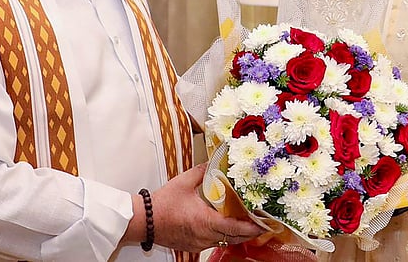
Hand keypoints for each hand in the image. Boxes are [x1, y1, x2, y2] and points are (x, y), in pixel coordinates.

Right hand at [150, 163, 264, 251]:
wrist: (144, 221)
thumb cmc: (162, 204)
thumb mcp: (184, 182)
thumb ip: (202, 171)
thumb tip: (213, 161)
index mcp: (204, 221)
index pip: (234, 227)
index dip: (251, 227)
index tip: (263, 223)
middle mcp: (204, 236)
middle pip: (233, 238)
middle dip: (249, 232)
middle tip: (261, 224)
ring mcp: (199, 243)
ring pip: (224, 242)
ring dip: (237, 235)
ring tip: (248, 225)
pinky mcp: (193, 245)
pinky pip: (214, 243)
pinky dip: (224, 237)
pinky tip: (226, 228)